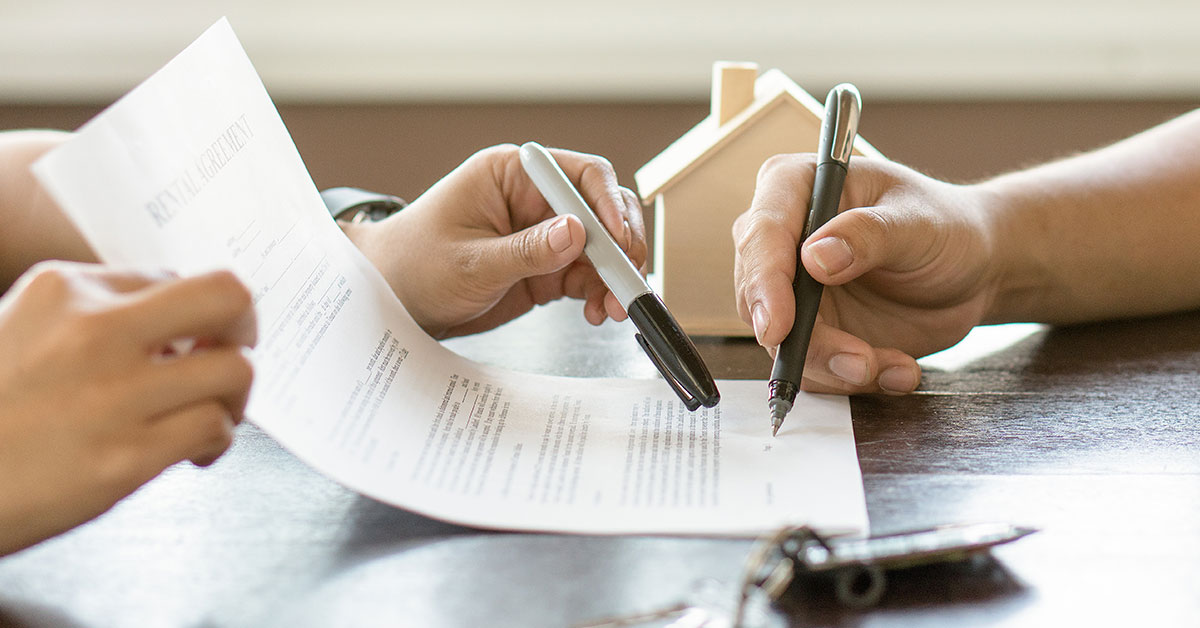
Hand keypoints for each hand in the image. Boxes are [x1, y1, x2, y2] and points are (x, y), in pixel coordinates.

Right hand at [0, 263, 256, 555]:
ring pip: (234, 369)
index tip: (193, 339)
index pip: (172, 280)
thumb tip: (178, 322)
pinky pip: (213, 427)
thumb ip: (93, 315)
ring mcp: (111, 395)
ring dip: (236, 395)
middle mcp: (92, 332)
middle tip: (235, 351)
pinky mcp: (125, 457)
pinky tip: (194, 452)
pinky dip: (217, 439)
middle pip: (226, 297)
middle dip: (246, 326)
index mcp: (62, 291)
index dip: (191, 314)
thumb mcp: (21, 329)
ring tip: (213, 411)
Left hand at [342, 144, 646, 338]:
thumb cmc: (414, 267)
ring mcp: (543, 235)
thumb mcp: (470, 262)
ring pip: (601, 247)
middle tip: (628, 280)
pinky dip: (600, 292)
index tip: (618, 241)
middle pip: (600, 210)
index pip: (579, 176)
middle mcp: (534, 199)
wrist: (392, 303)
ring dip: (615, 276)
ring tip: (614, 307)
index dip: (606, 206)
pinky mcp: (545, 268)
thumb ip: (525, 250)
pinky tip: (598, 312)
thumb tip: (576, 233)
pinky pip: (587, 275)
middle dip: (620, 245)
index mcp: (512, 175)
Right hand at [732, 155, 997, 394]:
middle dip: (806, 341)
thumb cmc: (946, 226)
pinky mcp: (810, 333)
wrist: (973, 270)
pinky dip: (854, 380)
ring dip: (835, 368)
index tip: (778, 326)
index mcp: (795, 188)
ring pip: (782, 344)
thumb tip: (814, 257)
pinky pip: (812, 369)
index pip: (761, 234)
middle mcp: (782, 241)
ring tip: (893, 367)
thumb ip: (869, 235)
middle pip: (758, 298)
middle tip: (859, 361)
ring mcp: (792, 292)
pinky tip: (898, 369)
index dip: (763, 282)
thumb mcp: (918, 223)